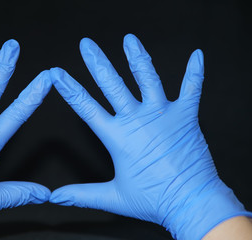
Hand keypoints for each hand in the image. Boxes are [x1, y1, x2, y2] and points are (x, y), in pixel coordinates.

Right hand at [49, 34, 251, 239]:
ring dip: (137, 57)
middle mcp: (137, 120)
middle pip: (112, 84)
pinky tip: (196, 55)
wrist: (191, 202)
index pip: (86, 107)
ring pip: (147, 78)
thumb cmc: (154, 200)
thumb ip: (82, 194)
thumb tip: (55, 197)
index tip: (57, 73)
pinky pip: (192, 89)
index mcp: (117, 137)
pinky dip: (195, 72)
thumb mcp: (114, 197)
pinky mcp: (186, 116)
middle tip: (87, 44)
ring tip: (129, 40)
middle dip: (97, 62)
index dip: (70, 89)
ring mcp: (163, 115)